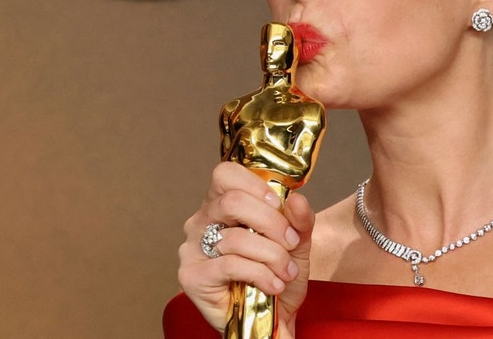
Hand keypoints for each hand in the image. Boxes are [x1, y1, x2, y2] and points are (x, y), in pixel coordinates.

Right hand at [177, 162, 314, 334]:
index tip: (279, 204)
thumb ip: (300, 219)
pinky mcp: (192, 276)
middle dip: (271, 222)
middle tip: (291, 242)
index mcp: (221, 204)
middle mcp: (201, 221)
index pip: (226, 174)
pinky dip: (261, 274)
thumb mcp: (297, 242)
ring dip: (272, 255)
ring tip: (286, 271)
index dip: (254, 184)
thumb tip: (296, 200)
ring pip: (236, 238)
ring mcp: (192, 249)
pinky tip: (273, 285)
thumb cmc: (277, 274)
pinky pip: (230, 265)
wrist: (273, 319)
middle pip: (232, 201)